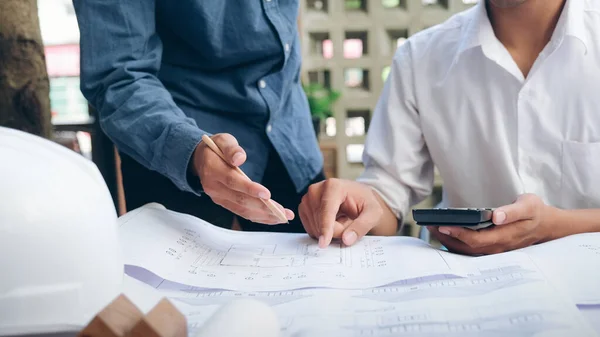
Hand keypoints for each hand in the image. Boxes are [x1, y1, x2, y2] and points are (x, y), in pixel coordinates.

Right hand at [192, 133, 293, 223]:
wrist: (201, 159)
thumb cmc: (216, 148)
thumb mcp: (223, 140)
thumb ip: (231, 148)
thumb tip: (239, 158)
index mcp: (212, 170)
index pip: (232, 181)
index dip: (250, 189)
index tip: (267, 194)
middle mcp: (214, 188)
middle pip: (240, 200)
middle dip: (263, 207)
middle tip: (283, 211)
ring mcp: (219, 198)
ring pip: (242, 210)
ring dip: (264, 215)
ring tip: (283, 217)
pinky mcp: (225, 203)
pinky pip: (242, 212)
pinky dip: (258, 217)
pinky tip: (272, 218)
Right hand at [299, 179, 391, 247]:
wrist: (357, 198)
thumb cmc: (365, 203)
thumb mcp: (374, 214)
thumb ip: (362, 226)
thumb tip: (346, 239)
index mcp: (333, 186)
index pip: (326, 211)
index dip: (325, 228)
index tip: (324, 244)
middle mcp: (316, 190)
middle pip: (321, 222)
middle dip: (336, 231)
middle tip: (349, 222)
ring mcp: (307, 199)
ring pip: (315, 228)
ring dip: (330, 231)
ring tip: (340, 220)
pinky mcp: (303, 208)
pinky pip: (310, 230)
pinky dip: (322, 232)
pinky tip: (331, 223)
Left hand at [428, 194, 552, 254]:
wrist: (547, 225)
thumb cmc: (536, 212)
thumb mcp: (529, 205)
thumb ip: (512, 211)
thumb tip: (496, 216)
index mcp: (505, 236)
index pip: (477, 240)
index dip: (459, 234)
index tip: (444, 226)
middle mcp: (498, 246)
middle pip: (467, 248)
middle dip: (448, 238)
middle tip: (431, 226)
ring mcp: (495, 249)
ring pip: (468, 251)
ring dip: (450, 242)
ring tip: (434, 229)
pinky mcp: (492, 248)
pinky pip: (471, 250)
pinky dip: (457, 244)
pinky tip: (446, 236)